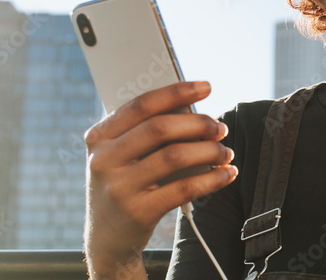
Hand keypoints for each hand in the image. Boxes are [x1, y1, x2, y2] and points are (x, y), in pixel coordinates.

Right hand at [83, 80, 237, 272]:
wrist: (107, 239)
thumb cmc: (124, 185)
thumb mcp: (121, 156)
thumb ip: (145, 132)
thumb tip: (193, 109)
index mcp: (99, 137)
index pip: (141, 105)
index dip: (177, 92)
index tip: (206, 87)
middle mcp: (103, 160)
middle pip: (160, 128)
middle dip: (198, 123)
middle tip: (220, 128)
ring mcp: (118, 188)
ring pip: (175, 156)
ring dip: (209, 150)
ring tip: (225, 152)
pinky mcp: (137, 212)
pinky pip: (184, 188)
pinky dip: (211, 179)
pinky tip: (226, 174)